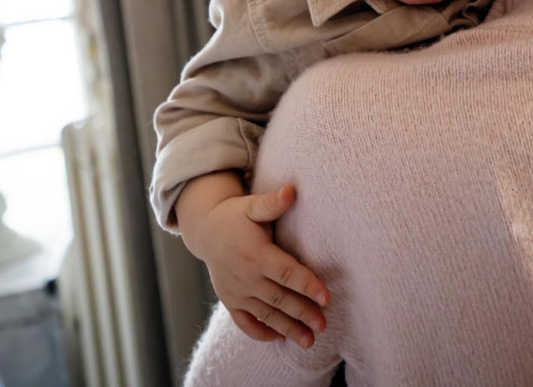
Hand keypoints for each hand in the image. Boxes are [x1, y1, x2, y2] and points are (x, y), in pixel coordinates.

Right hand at [177, 176, 329, 346]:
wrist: (206, 231)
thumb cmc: (236, 216)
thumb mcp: (252, 206)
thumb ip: (272, 203)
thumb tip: (292, 190)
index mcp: (256, 254)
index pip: (286, 273)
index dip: (307, 284)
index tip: (326, 297)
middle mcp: (246, 277)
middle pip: (279, 298)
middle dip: (302, 312)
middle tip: (323, 324)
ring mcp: (236, 292)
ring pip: (266, 314)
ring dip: (287, 328)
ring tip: (309, 341)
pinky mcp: (230, 301)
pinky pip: (245, 322)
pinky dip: (261, 332)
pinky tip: (279, 338)